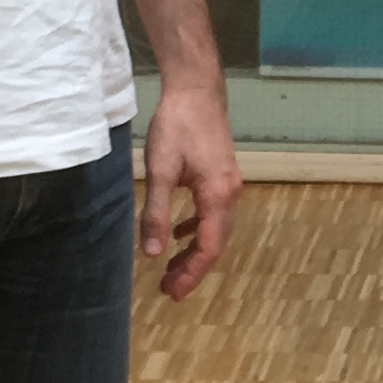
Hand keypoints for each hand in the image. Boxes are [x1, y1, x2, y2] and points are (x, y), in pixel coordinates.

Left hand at [138, 86, 241, 301]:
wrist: (196, 89)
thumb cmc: (177, 125)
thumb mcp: (160, 171)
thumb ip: (157, 214)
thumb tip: (152, 254)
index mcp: (217, 196)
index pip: (208, 248)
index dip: (191, 274)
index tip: (172, 292)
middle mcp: (230, 194)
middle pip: (215, 243)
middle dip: (192, 268)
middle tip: (168, 289)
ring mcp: (229, 185)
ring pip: (215, 229)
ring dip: (194, 251)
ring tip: (171, 269)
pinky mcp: (222, 176)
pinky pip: (212, 214)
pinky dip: (196, 229)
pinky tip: (179, 233)